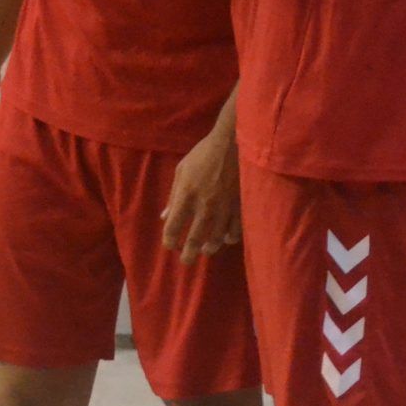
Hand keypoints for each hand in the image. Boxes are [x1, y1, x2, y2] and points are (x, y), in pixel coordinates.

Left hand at [161, 118, 241, 259]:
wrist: (233, 144)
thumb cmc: (203, 154)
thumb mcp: (181, 171)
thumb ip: (173, 196)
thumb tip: (165, 217)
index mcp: (186, 196)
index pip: (173, 227)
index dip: (169, 241)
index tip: (170, 245)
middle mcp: (203, 206)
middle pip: (194, 240)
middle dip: (188, 255)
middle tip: (187, 261)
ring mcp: (223, 209)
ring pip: (216, 239)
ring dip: (209, 248)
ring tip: (206, 250)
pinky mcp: (240, 207)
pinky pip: (235, 231)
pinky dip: (230, 238)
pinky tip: (227, 238)